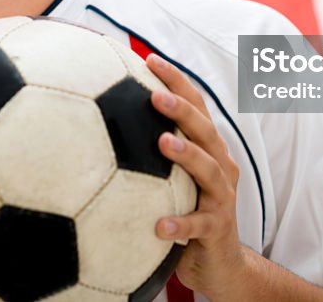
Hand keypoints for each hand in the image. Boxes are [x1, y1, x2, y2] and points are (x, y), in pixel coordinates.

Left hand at [146, 54, 249, 296]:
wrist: (220, 263)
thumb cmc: (188, 210)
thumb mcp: (171, 178)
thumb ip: (150, 150)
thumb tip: (100, 121)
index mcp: (209, 149)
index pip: (196, 107)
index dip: (177, 81)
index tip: (149, 59)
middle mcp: (220, 166)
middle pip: (205, 130)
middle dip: (182, 109)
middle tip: (154, 96)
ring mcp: (222, 197)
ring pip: (208, 170)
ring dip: (186, 155)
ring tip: (162, 143)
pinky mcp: (217, 229)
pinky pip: (199, 225)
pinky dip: (181, 223)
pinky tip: (159, 225)